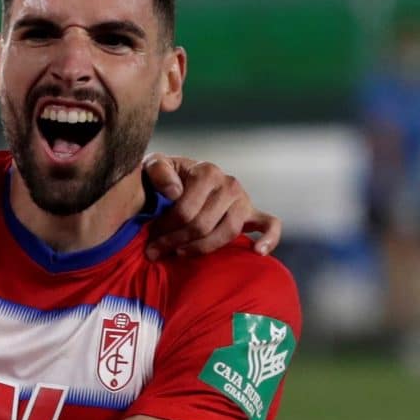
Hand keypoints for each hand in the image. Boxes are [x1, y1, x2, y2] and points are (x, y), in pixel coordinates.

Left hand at [143, 154, 280, 258]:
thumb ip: (157, 170)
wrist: (177, 178)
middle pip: (203, 224)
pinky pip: (269, 225)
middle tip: (155, 251)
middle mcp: (229, 184)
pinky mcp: (253, 213)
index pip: (185, 210)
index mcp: (206, 172)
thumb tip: (174, 192)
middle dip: (175, 241)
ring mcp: (243, 199)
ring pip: (228, 232)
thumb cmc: (162, 177)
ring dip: (202, 248)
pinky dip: (269, 239)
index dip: (165, 229)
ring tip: (179, 254)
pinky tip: (257, 252)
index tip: (149, 239)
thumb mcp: (152, 165)